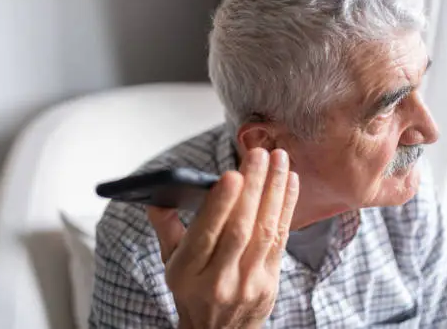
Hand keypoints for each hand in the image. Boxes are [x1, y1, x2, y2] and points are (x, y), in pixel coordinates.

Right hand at [147, 148, 298, 328]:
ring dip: (275, 191)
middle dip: (253, 187)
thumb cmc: (193, 291)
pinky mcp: (270, 281)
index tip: (232, 175)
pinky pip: (281, 239)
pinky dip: (286, 207)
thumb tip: (156, 197)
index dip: (221, 204)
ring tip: (279, 159)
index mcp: (187, 272)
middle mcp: (218, 279)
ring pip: (265, 230)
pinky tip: (290, 181)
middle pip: (240, 229)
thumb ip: (167, 229)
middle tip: (260, 154)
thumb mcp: (171, 264)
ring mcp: (248, 282)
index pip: (206, 235)